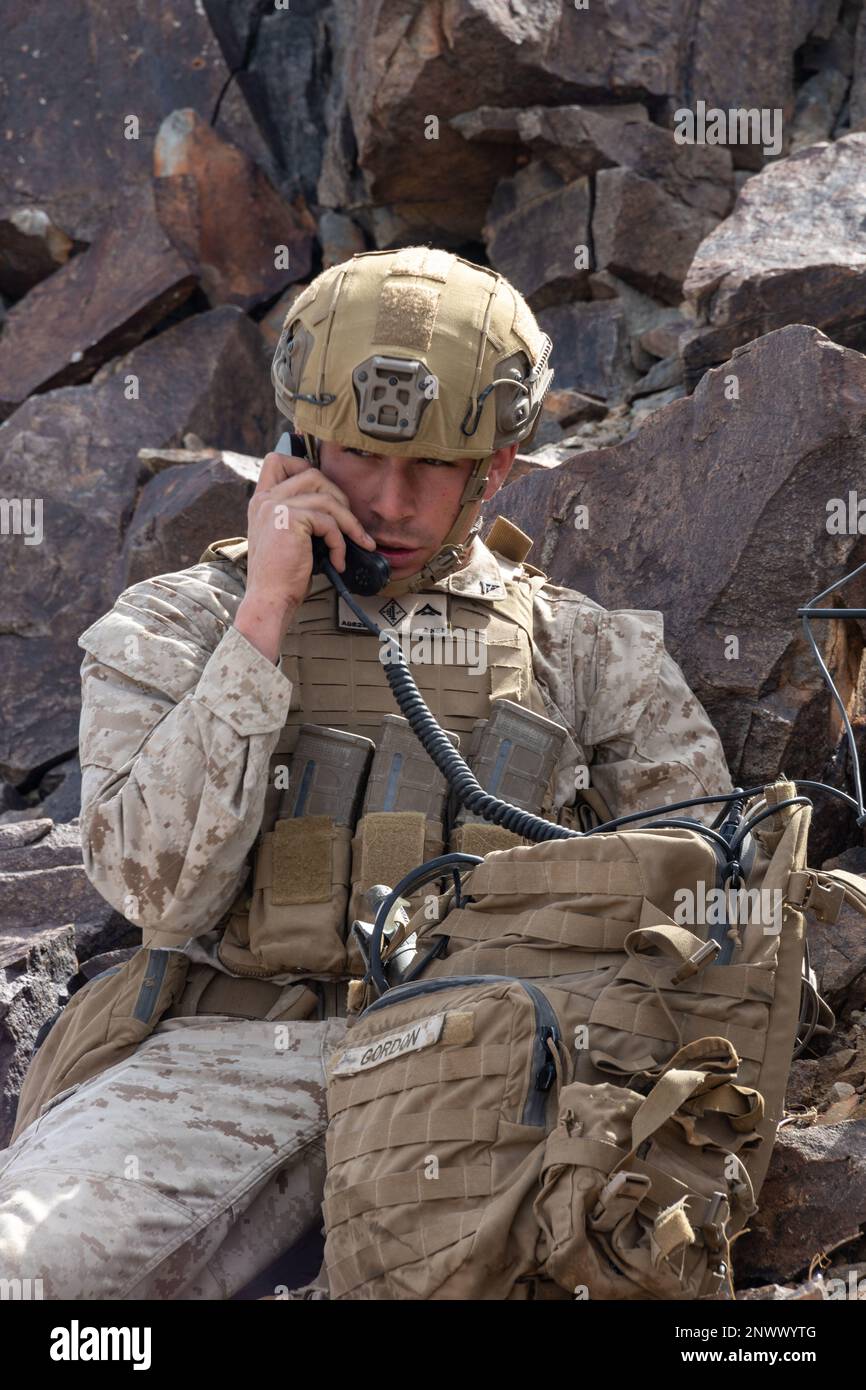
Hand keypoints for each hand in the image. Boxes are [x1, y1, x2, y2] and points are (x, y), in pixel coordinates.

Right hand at [234, 450, 375, 660]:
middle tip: (347, 523)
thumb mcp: (287, 539)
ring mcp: (275, 507)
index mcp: (261, 501)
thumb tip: (334, 507)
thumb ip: (300, 517)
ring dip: (348, 521)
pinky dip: (341, 542)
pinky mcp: (289, 520)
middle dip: (337, 495)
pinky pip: (328, 521)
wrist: (269, 601)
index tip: (324, 489)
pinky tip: (339, 561)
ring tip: (355, 542)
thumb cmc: (281, 577)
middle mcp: (265, 500)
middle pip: (311, 473)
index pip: (277, 460)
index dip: (303, 464)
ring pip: (326, 497)